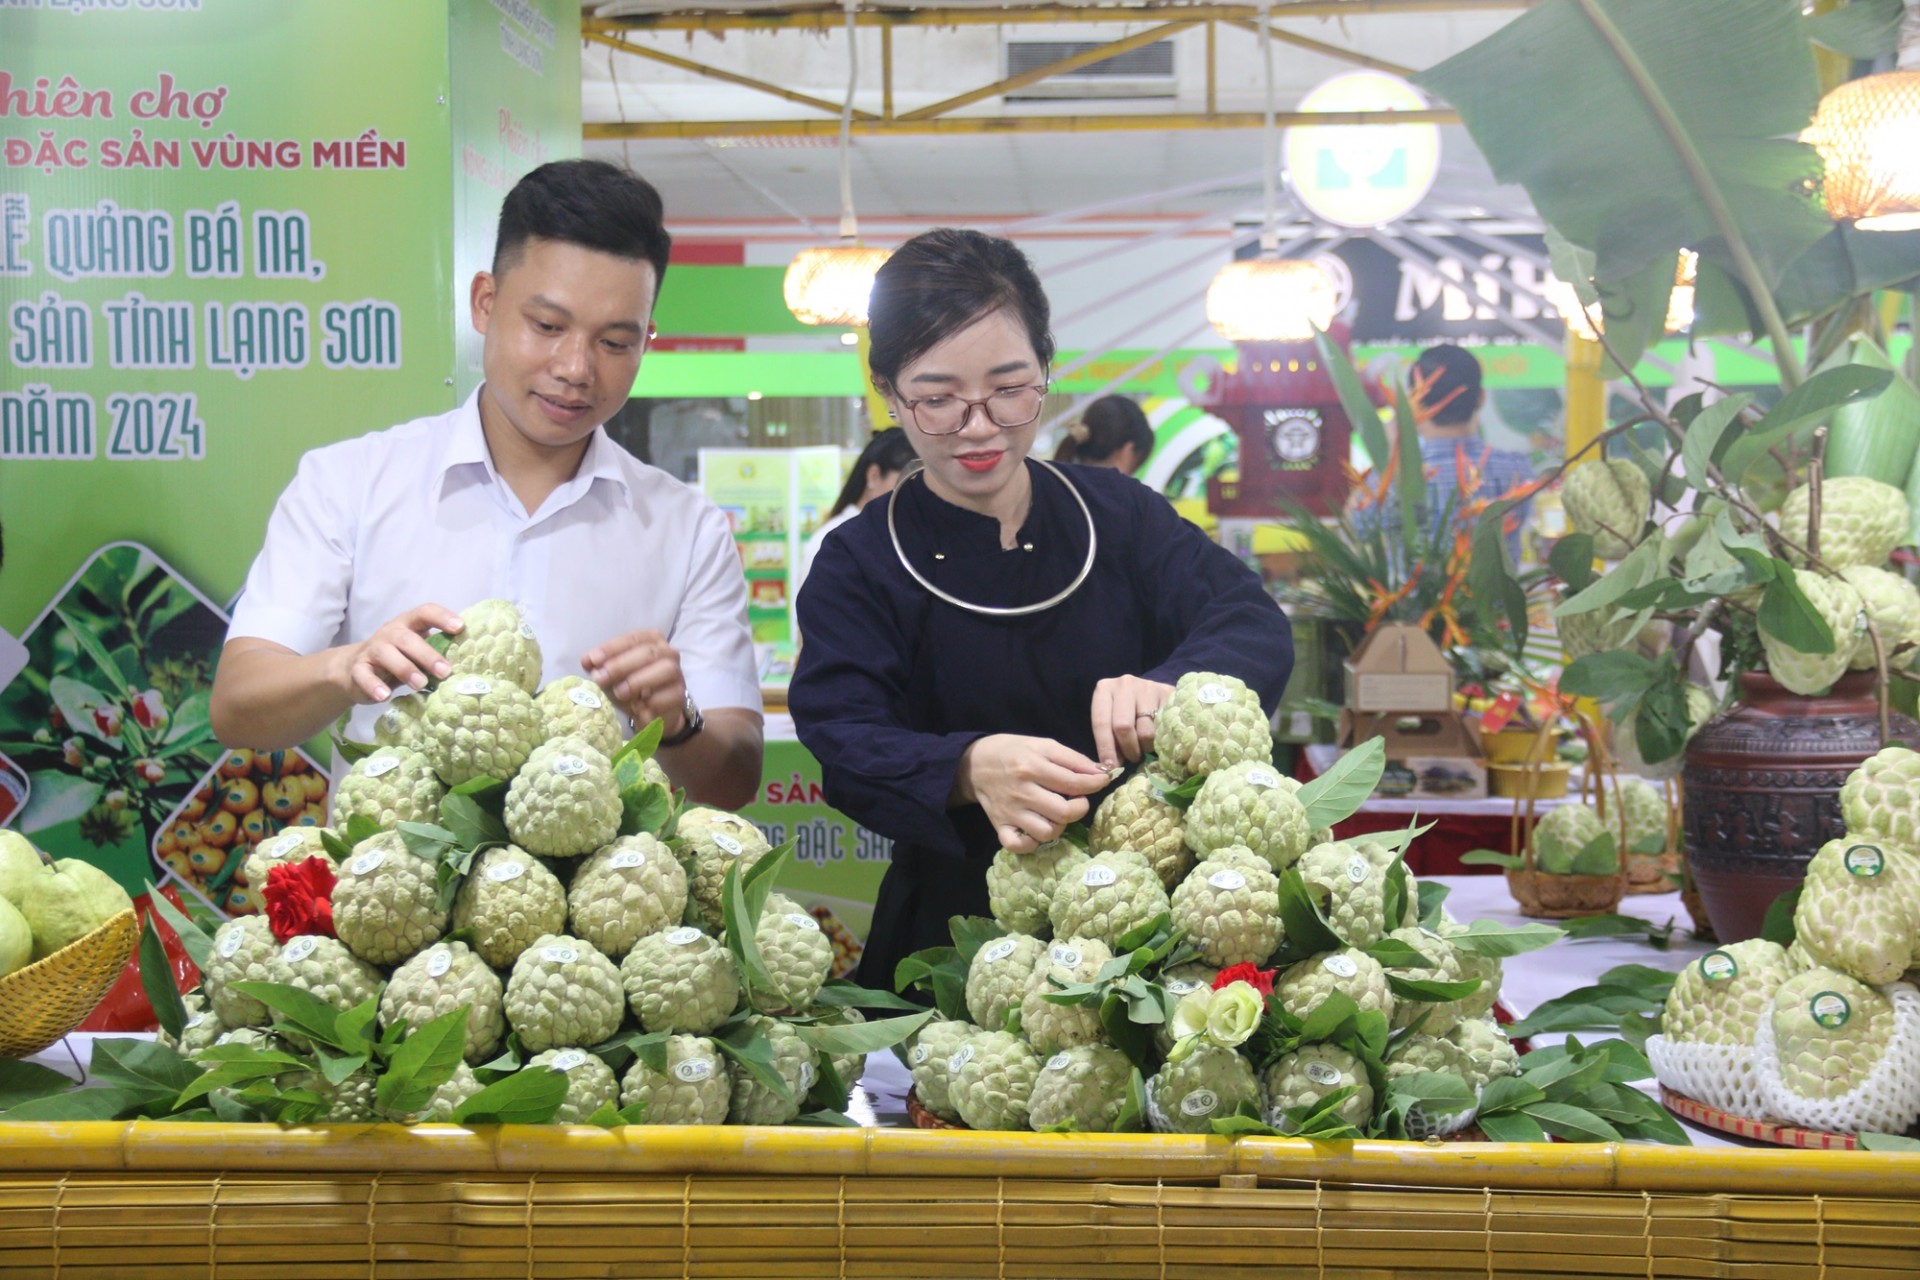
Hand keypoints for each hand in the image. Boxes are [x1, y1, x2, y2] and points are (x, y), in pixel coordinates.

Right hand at [334, 604, 459, 702]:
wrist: (354, 668)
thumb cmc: (398, 658)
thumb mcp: (416, 652)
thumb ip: (435, 652)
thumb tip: (468, 663)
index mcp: (408, 624)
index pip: (425, 612)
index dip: (442, 617)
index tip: (460, 627)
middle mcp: (390, 633)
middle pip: (407, 639)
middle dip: (427, 655)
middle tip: (445, 671)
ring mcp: (372, 650)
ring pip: (387, 654)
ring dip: (405, 669)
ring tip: (420, 684)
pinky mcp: (358, 668)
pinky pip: (365, 675)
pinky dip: (374, 686)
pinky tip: (385, 696)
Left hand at [583, 629, 687, 736]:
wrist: (654, 712)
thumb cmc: (632, 687)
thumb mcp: (613, 675)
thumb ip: (600, 666)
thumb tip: (587, 661)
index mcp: (651, 640)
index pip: (632, 639)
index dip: (611, 648)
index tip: (593, 660)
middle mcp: (668, 652)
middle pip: (647, 653)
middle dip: (620, 665)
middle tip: (600, 678)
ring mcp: (677, 674)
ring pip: (663, 670)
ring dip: (637, 681)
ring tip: (619, 693)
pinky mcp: (679, 695)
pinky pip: (665, 696)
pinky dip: (648, 702)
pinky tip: (636, 707)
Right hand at [955, 734, 1109, 853]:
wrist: (974, 763)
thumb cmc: (1014, 751)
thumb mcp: (1043, 745)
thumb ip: (1073, 758)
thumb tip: (1101, 772)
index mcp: (1032, 767)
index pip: (1074, 782)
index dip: (1095, 783)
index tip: (1102, 781)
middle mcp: (1021, 792)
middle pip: (1064, 813)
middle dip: (1080, 807)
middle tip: (1076, 799)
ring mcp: (1010, 813)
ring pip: (1046, 833)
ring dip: (1059, 825)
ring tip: (1057, 813)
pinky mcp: (1000, 827)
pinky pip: (1019, 846)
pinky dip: (1032, 843)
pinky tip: (1037, 830)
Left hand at [1090, 675, 1174, 767]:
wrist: (1152, 692)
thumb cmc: (1127, 710)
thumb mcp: (1112, 719)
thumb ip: (1109, 738)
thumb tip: (1111, 766)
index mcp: (1104, 689)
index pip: (1101, 722)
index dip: (1106, 748)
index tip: (1110, 766)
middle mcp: (1125, 684)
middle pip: (1123, 726)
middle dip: (1128, 749)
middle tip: (1132, 758)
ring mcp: (1147, 687)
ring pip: (1145, 731)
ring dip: (1145, 747)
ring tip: (1144, 746)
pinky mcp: (1167, 694)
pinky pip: (1163, 728)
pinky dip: (1159, 740)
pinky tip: (1157, 739)